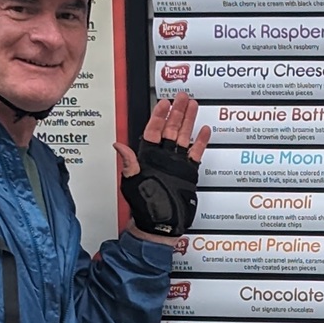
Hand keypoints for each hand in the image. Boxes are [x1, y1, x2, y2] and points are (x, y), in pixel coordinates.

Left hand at [117, 96, 210, 243]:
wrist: (160, 225)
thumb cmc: (144, 207)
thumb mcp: (132, 183)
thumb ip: (129, 164)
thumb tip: (119, 147)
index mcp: (148, 158)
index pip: (154, 131)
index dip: (159, 116)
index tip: (164, 102)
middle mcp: (162, 158)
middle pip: (171, 129)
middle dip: (177, 112)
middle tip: (183, 98)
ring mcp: (176, 165)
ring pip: (183, 137)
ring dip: (188, 121)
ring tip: (193, 106)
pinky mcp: (188, 173)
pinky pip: (195, 154)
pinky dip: (200, 142)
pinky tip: (203, 131)